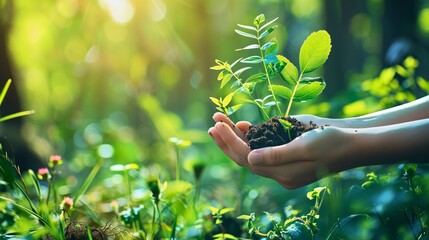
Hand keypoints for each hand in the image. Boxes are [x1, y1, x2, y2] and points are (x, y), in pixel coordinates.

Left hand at [208, 113, 354, 188]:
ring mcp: (281, 161)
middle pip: (244, 157)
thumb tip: (249, 158)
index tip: (217, 126)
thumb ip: (276, 155)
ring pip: (251, 151)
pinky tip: (241, 124)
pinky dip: (250, 135)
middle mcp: (278, 171)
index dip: (230, 143)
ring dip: (235, 136)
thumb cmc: (331, 142)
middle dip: (226, 140)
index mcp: (282, 174)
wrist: (352, 141)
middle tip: (212, 124)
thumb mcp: (304, 147)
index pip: (247, 159)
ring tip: (219, 121)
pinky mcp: (285, 150)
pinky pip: (262, 145)